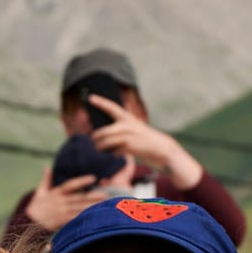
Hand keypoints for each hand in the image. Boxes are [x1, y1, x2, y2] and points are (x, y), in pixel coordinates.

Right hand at [24, 160, 113, 231]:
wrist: (26, 223)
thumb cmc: (35, 207)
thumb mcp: (40, 192)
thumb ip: (46, 179)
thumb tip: (46, 167)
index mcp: (56, 193)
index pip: (71, 185)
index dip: (82, 181)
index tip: (93, 178)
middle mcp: (60, 202)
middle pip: (79, 198)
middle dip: (92, 196)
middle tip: (105, 194)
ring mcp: (61, 212)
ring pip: (79, 209)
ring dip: (92, 207)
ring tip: (103, 205)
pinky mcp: (61, 222)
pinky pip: (75, 220)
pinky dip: (84, 218)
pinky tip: (94, 217)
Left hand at [88, 95, 202, 189]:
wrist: (161, 148)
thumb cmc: (145, 139)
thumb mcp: (134, 128)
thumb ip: (121, 127)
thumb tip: (102, 133)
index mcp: (127, 118)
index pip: (111, 107)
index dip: (100, 102)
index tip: (90, 98)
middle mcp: (126, 125)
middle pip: (102, 131)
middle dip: (95, 138)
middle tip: (94, 141)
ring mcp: (127, 136)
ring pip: (105, 142)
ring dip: (100, 147)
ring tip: (100, 149)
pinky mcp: (129, 147)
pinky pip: (113, 151)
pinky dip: (113, 154)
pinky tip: (116, 154)